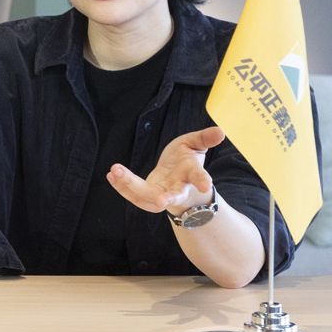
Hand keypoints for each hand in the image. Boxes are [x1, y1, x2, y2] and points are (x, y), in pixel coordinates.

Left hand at [108, 126, 224, 213]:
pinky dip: (121, 186)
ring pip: (147, 197)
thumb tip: (221, 130)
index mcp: (191, 175)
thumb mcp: (194, 145)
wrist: (177, 179)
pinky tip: (111, 174)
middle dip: (166, 199)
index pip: (198, 177)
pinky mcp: (146, 196)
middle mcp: (177, 188)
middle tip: (160, 201)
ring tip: (115, 171)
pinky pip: (132, 194)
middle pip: (172, 196)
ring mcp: (161, 194)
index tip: (206, 185)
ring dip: (130, 187)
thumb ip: (204, 139)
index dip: (202, 181)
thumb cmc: (186, 161)